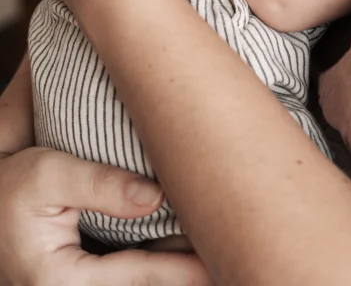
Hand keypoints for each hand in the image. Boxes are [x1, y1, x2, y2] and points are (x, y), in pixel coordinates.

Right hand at [0, 148, 211, 285]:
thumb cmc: (14, 186)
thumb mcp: (50, 174)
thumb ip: (102, 184)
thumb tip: (157, 198)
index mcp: (59, 281)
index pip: (137, 276)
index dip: (181, 270)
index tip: (217, 264)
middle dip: (184, 279)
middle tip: (230, 266)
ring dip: (170, 276)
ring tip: (216, 263)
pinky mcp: (81, 285)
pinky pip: (125, 281)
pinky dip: (154, 272)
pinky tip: (184, 260)